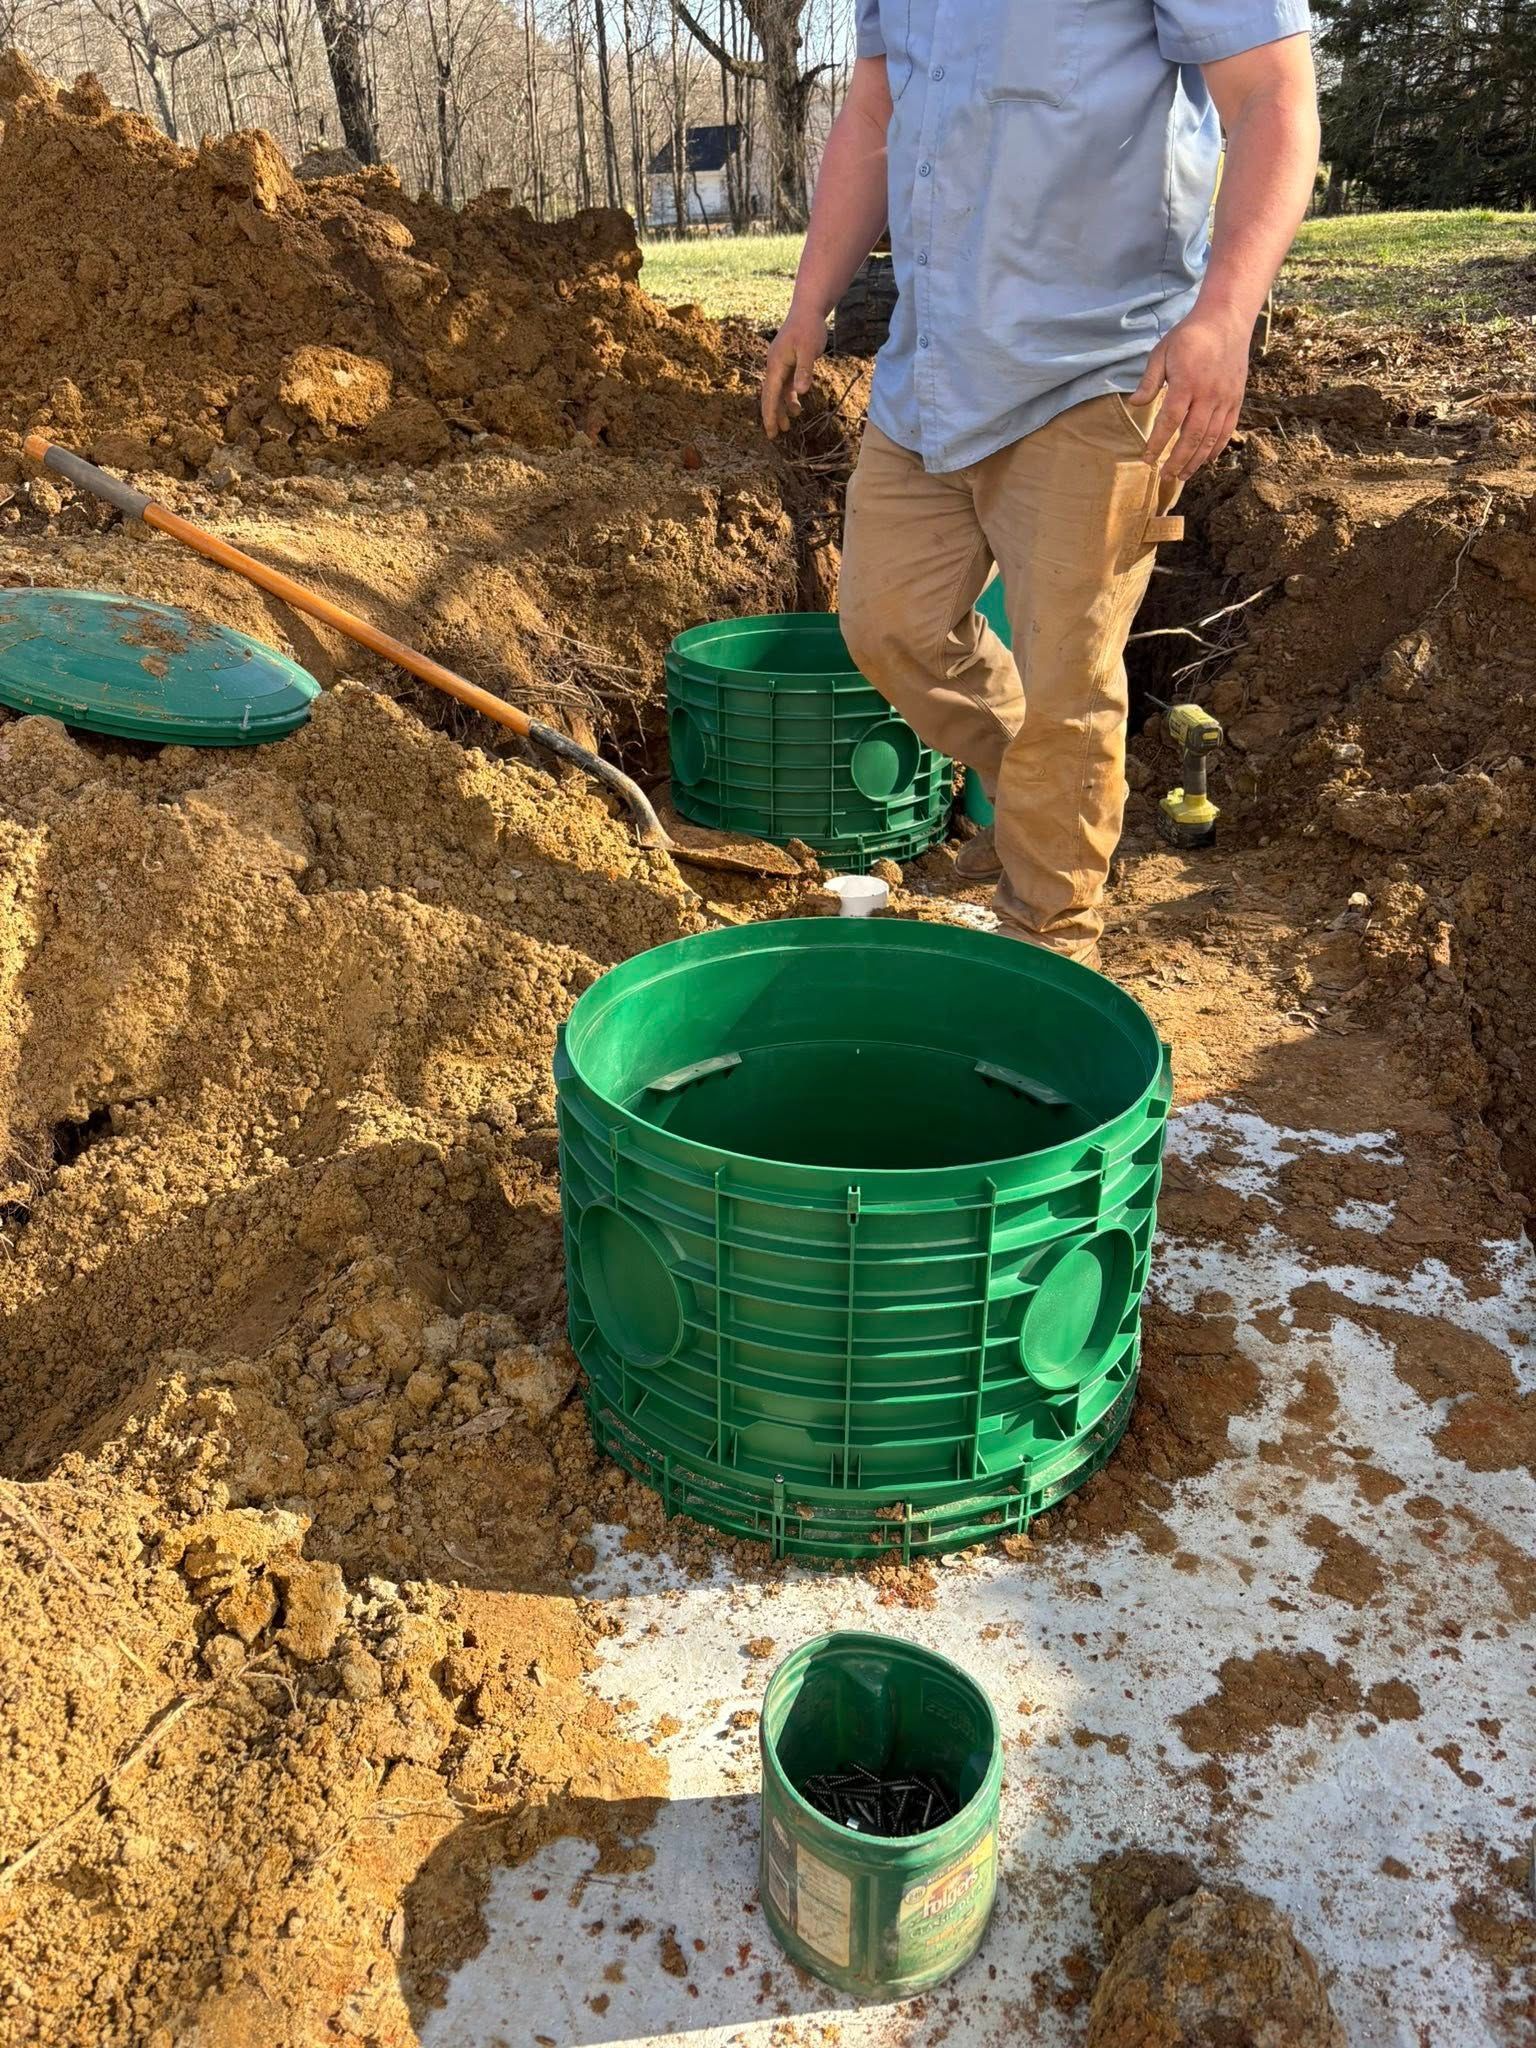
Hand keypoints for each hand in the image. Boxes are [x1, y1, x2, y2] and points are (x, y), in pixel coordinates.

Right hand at [761, 303, 828, 438]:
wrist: (807, 309)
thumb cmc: (809, 328)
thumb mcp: (809, 349)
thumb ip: (805, 370)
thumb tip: (801, 392)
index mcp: (776, 365)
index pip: (770, 395)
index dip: (770, 414)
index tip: (771, 432)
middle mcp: (774, 366)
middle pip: (769, 396)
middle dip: (771, 415)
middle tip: (774, 435)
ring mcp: (780, 365)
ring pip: (777, 392)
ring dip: (781, 408)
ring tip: (788, 425)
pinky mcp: (788, 363)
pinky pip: (785, 385)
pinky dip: (788, 397)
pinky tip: (796, 406)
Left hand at [1132, 304, 1252, 480]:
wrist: (1226, 320)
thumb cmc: (1189, 336)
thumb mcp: (1162, 352)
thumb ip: (1149, 380)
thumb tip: (1135, 404)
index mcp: (1187, 383)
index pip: (1170, 421)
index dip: (1158, 443)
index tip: (1147, 459)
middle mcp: (1209, 394)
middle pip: (1192, 436)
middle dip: (1177, 460)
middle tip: (1164, 476)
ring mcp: (1225, 398)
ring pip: (1211, 438)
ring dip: (1195, 460)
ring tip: (1182, 475)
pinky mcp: (1236, 399)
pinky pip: (1227, 430)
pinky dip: (1216, 448)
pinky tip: (1204, 460)